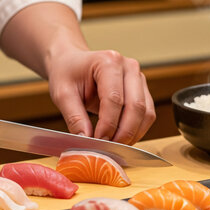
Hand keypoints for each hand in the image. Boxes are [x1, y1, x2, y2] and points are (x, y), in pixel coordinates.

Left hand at [0, 2, 155, 144]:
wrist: (72, 62)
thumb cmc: (67, 73)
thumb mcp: (62, 94)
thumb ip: (74, 117)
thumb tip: (86, 140)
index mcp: (108, 62)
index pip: (114, 98)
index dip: (108, 124)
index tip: (98, 141)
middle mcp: (129, 67)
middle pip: (136, 106)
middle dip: (123, 132)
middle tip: (108, 148)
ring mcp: (138, 77)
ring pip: (146, 112)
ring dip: (133, 134)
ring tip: (115, 146)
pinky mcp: (142, 89)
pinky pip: (147, 114)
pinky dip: (137, 130)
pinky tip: (122, 138)